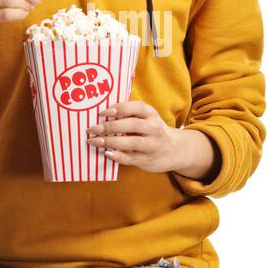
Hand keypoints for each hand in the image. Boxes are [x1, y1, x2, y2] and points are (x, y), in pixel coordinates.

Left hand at [86, 100, 203, 174]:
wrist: (175, 150)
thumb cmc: (152, 131)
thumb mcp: (146, 118)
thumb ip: (128, 115)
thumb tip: (100, 116)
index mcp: (151, 114)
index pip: (136, 108)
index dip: (119, 109)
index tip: (103, 113)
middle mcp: (154, 128)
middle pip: (133, 125)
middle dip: (111, 126)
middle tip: (93, 129)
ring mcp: (152, 145)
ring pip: (132, 142)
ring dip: (111, 141)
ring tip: (95, 141)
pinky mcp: (148, 159)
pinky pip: (132, 158)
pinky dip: (119, 156)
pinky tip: (107, 153)